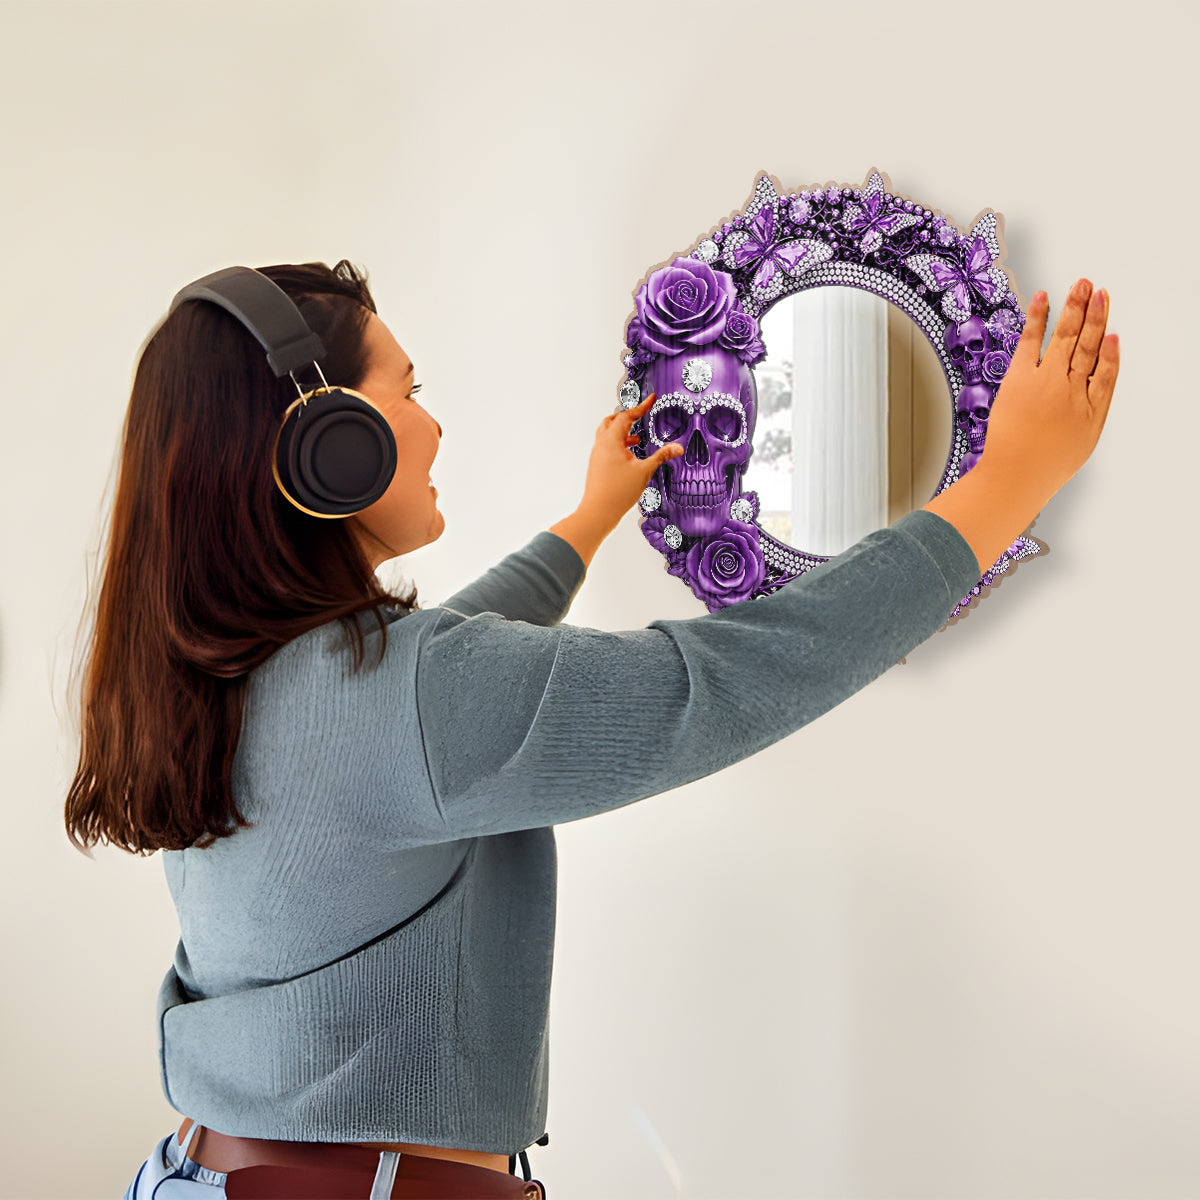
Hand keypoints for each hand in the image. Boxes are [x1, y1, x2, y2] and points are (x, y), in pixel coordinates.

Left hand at [576, 392, 682, 536]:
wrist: (598, 512)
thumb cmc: (617, 493)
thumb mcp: (645, 471)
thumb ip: (661, 456)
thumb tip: (678, 448)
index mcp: (611, 441)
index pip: (626, 416)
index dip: (641, 407)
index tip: (650, 399)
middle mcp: (601, 445)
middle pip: (611, 421)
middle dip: (626, 416)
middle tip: (640, 415)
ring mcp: (597, 455)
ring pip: (607, 434)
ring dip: (622, 432)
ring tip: (636, 438)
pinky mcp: (596, 465)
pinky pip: (606, 447)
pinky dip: (617, 444)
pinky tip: (629, 456)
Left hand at [977, 279, 1119, 505]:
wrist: (1017, 474)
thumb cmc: (1044, 466)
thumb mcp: (1081, 442)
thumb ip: (1090, 412)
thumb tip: (1095, 385)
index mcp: (1091, 407)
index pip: (1107, 371)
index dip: (1111, 350)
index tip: (1113, 331)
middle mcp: (1073, 388)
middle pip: (1089, 345)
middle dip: (1096, 316)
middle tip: (1099, 291)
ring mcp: (1047, 379)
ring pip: (1066, 336)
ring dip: (1075, 307)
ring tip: (1082, 285)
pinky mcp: (1020, 377)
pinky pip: (1031, 340)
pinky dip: (1039, 317)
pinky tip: (1044, 299)